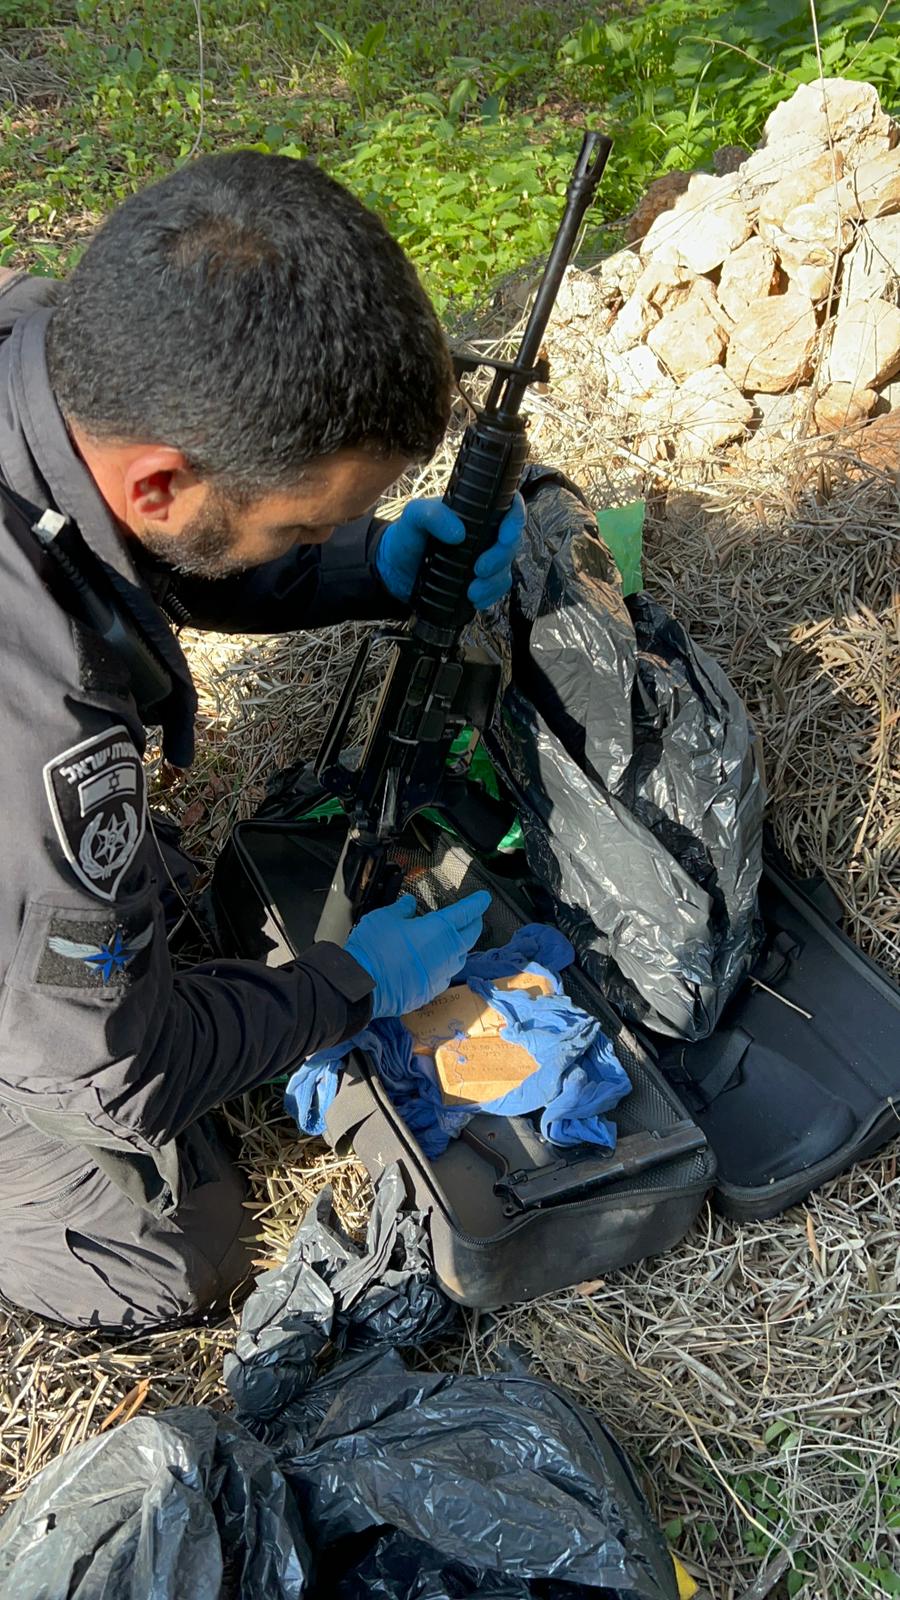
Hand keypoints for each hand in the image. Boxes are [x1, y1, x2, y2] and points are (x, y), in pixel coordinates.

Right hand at [345, 890, 490, 1019]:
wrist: (365, 984)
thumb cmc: (375, 948)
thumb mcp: (386, 917)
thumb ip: (402, 909)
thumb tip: (409, 904)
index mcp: (440, 928)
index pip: (467, 911)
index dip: (477, 903)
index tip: (483, 898)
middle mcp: (448, 951)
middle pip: (472, 934)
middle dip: (475, 923)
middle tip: (473, 917)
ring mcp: (443, 973)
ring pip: (461, 956)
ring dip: (461, 946)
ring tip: (454, 939)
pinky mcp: (433, 990)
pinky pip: (446, 974)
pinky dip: (444, 965)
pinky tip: (435, 962)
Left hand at [375, 494, 525, 608]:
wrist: (394, 570)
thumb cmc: (405, 536)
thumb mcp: (413, 517)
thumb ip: (431, 515)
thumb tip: (458, 532)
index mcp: (475, 510)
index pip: (508, 506)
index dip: (515, 518)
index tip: (504, 535)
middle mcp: (484, 532)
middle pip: (511, 540)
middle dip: (501, 556)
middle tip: (479, 568)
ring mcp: (484, 556)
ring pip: (506, 567)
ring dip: (494, 580)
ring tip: (471, 590)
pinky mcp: (480, 580)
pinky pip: (497, 587)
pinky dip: (490, 595)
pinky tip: (474, 599)